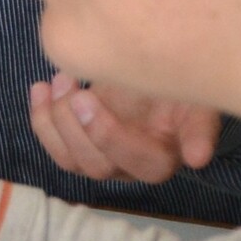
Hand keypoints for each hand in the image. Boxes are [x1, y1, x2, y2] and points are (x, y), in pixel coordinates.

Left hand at [29, 72, 219, 183]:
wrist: (150, 72)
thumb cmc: (176, 85)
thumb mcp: (196, 97)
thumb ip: (199, 125)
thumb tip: (197, 158)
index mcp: (164, 157)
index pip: (142, 163)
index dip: (111, 136)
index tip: (90, 97)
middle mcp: (131, 167)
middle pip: (98, 165)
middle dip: (79, 128)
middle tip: (74, 89)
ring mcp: (103, 160)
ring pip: (70, 160)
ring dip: (55, 122)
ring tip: (60, 81)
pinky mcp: (78, 149)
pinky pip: (53, 146)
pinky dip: (41, 118)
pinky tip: (41, 88)